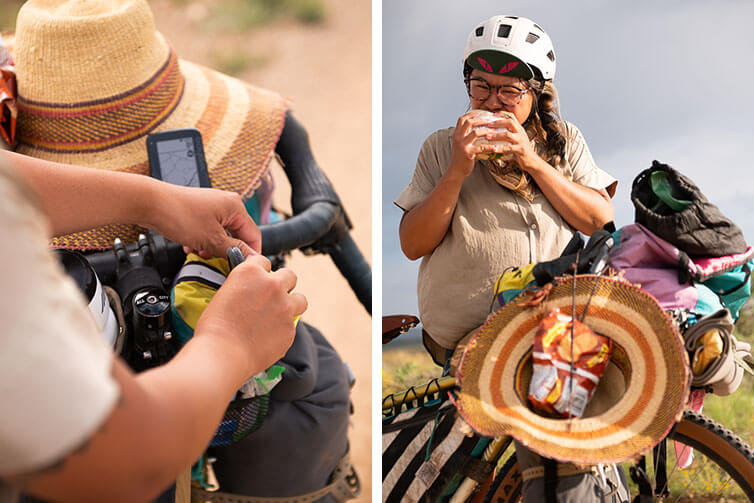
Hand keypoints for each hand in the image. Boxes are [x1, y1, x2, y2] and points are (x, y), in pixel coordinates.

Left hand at [145, 184, 261, 258]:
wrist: (150, 203)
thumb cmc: (179, 214)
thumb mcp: (211, 239)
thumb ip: (234, 250)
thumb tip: (252, 258)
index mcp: (236, 207)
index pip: (254, 235)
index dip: (250, 254)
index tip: (243, 267)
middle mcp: (227, 203)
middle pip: (237, 235)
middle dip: (226, 250)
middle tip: (216, 261)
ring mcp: (212, 205)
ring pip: (221, 234)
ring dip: (212, 247)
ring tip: (200, 253)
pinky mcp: (200, 209)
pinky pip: (209, 230)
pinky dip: (203, 240)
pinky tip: (191, 246)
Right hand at [194, 255, 306, 376]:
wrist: (222, 355)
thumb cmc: (214, 328)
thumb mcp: (223, 295)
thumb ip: (242, 287)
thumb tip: (249, 292)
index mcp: (251, 272)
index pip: (263, 261)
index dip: (260, 271)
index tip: (258, 280)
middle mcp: (273, 285)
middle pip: (290, 275)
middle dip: (283, 284)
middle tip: (273, 296)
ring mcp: (285, 307)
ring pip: (300, 299)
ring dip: (292, 304)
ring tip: (279, 315)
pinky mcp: (291, 328)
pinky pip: (292, 325)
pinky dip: (283, 329)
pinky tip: (268, 336)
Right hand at [448, 111, 506, 178]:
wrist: (456, 171)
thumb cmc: (461, 157)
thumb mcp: (460, 144)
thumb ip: (466, 135)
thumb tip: (477, 128)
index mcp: (456, 134)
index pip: (462, 119)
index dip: (472, 114)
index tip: (482, 113)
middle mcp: (458, 137)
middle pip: (469, 122)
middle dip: (482, 120)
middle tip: (492, 121)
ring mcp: (462, 145)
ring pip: (475, 133)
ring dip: (487, 131)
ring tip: (495, 131)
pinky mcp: (468, 153)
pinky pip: (481, 147)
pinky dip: (489, 147)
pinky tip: (496, 147)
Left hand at [482, 113, 539, 170]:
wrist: (532, 161)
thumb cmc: (521, 150)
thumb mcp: (517, 139)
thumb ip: (510, 133)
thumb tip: (495, 130)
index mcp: (519, 129)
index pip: (512, 116)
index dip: (502, 114)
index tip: (492, 114)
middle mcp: (521, 133)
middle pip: (510, 122)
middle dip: (498, 122)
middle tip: (488, 124)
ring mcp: (521, 141)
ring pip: (507, 135)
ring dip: (496, 135)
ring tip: (487, 137)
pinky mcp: (520, 150)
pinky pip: (508, 148)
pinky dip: (500, 148)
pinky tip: (493, 149)